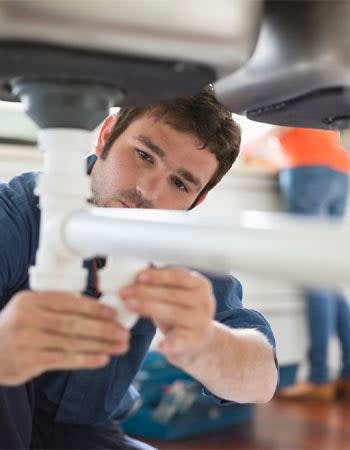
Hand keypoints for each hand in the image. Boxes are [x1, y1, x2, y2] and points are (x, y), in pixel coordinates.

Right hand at [0, 290, 129, 384]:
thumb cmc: (17, 328)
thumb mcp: (30, 309)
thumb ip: (57, 307)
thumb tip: (98, 310)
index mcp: (32, 299)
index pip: (69, 301)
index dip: (95, 308)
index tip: (115, 313)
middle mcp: (28, 318)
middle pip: (74, 323)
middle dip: (103, 328)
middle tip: (124, 333)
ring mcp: (27, 340)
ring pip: (72, 342)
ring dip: (100, 344)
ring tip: (120, 346)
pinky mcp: (29, 361)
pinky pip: (64, 359)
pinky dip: (86, 359)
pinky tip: (102, 359)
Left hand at [119, 267, 214, 366]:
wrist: (198, 340)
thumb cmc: (181, 311)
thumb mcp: (176, 293)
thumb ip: (162, 284)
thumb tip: (135, 276)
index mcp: (200, 285)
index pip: (178, 276)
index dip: (158, 276)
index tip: (139, 276)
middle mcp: (204, 302)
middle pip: (172, 294)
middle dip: (145, 291)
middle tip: (124, 291)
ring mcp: (201, 322)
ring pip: (172, 312)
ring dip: (147, 307)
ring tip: (128, 304)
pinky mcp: (194, 341)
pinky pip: (181, 341)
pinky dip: (170, 343)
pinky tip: (160, 346)